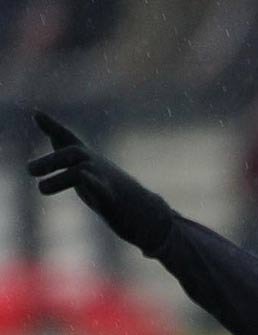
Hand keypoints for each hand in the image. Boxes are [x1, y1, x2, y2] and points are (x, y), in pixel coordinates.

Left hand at [27, 112, 174, 251]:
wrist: (149, 216)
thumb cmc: (116, 195)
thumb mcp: (89, 173)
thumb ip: (69, 157)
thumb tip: (54, 137)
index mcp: (89, 161)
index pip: (69, 139)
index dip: (53, 126)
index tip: (36, 114)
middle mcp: (97, 166)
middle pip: (73, 152)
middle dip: (50, 160)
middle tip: (28, 170)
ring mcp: (107, 182)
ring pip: (81, 172)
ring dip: (60, 179)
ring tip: (40, 189)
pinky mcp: (113, 201)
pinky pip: (102, 189)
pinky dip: (92, 182)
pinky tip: (84, 175)